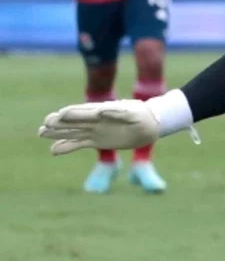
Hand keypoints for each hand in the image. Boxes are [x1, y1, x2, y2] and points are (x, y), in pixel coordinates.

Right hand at [38, 100, 159, 154]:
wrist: (149, 126)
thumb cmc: (142, 116)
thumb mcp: (133, 113)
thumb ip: (118, 112)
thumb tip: (101, 111)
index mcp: (102, 110)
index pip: (83, 111)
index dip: (71, 113)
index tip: (59, 116)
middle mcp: (95, 120)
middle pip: (72, 121)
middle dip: (58, 123)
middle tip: (44, 125)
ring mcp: (94, 130)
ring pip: (71, 132)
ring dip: (56, 133)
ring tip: (40, 133)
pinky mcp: (96, 141)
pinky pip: (78, 144)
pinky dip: (66, 147)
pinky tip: (53, 150)